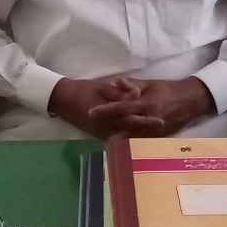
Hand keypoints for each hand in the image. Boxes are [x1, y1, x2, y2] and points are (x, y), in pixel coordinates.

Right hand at [48, 76, 163, 139]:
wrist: (63, 100)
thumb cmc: (83, 90)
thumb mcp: (103, 87)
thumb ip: (120, 92)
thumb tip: (136, 94)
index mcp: (109, 113)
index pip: (132, 117)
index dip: (147, 119)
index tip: (161, 120)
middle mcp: (107, 127)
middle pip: (132, 130)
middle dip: (147, 131)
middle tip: (163, 131)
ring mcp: (103, 133)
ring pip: (125, 137)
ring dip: (140, 136)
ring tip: (156, 136)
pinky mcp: (99, 135)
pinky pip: (117, 139)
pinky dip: (128, 139)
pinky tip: (139, 139)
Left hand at [87, 77, 214, 136]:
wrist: (190, 101)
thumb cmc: (168, 89)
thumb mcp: (149, 84)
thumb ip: (131, 85)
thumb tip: (114, 83)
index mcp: (146, 104)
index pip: (121, 108)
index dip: (105, 110)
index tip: (90, 112)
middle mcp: (149, 119)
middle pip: (123, 126)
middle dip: (107, 127)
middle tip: (91, 128)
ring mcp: (154, 131)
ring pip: (131, 137)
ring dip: (116, 138)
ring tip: (100, 138)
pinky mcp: (158, 137)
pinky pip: (140, 141)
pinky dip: (129, 142)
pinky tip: (118, 145)